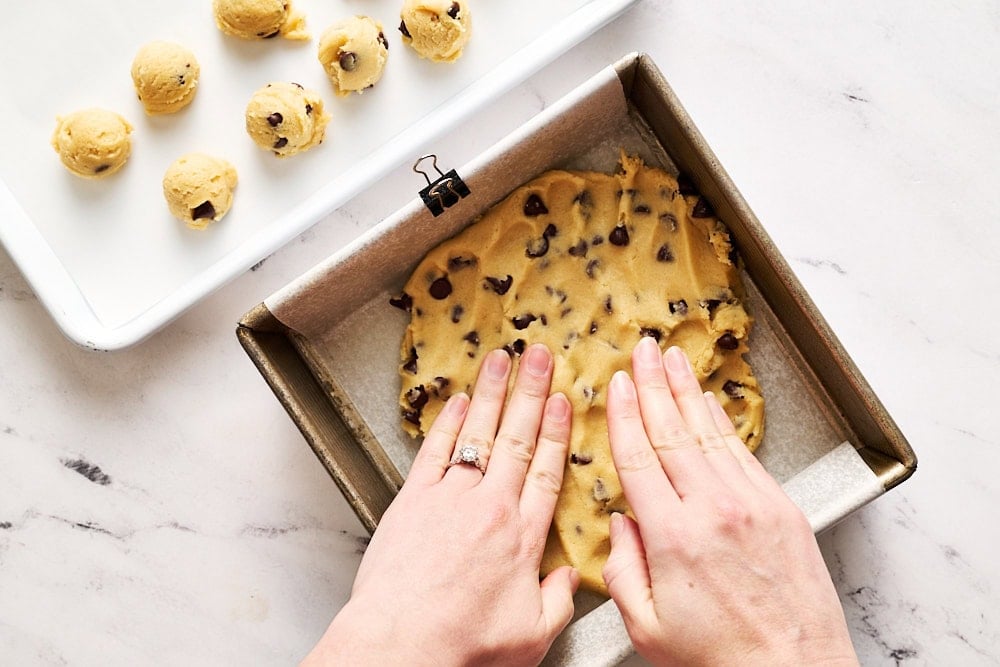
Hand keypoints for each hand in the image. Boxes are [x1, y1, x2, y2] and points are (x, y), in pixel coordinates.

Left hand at [303, 344, 578, 666]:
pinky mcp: (412, 501)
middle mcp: (491, 507)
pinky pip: (436, 451)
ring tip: (503, 358)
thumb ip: (559, 600)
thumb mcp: (533, 635)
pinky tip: (460, 399)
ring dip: (493, 393)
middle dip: (532, 392)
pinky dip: (449, 422)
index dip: (558, 432)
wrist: (402, 646)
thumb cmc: (464, 646)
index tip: (565, 400)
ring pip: (479, 434)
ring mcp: (450, 499)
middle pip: (518, 439)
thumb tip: (571, 576)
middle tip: (541, 355)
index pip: (548, 471)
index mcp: (524, 537)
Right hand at [602, 337, 857, 665]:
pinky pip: (743, 454)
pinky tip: (711, 405)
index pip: (640, 458)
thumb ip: (622, 569)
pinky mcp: (782, 510)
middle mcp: (714, 510)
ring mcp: (753, 505)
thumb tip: (620, 524)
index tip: (618, 385)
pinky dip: (723, 424)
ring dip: (689, 392)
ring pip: (711, 434)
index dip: (626, 415)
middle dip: (656, 384)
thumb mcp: (646, 627)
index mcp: (673, 537)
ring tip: (675, 360)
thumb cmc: (719, 659)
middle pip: (674, 432)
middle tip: (644, 349)